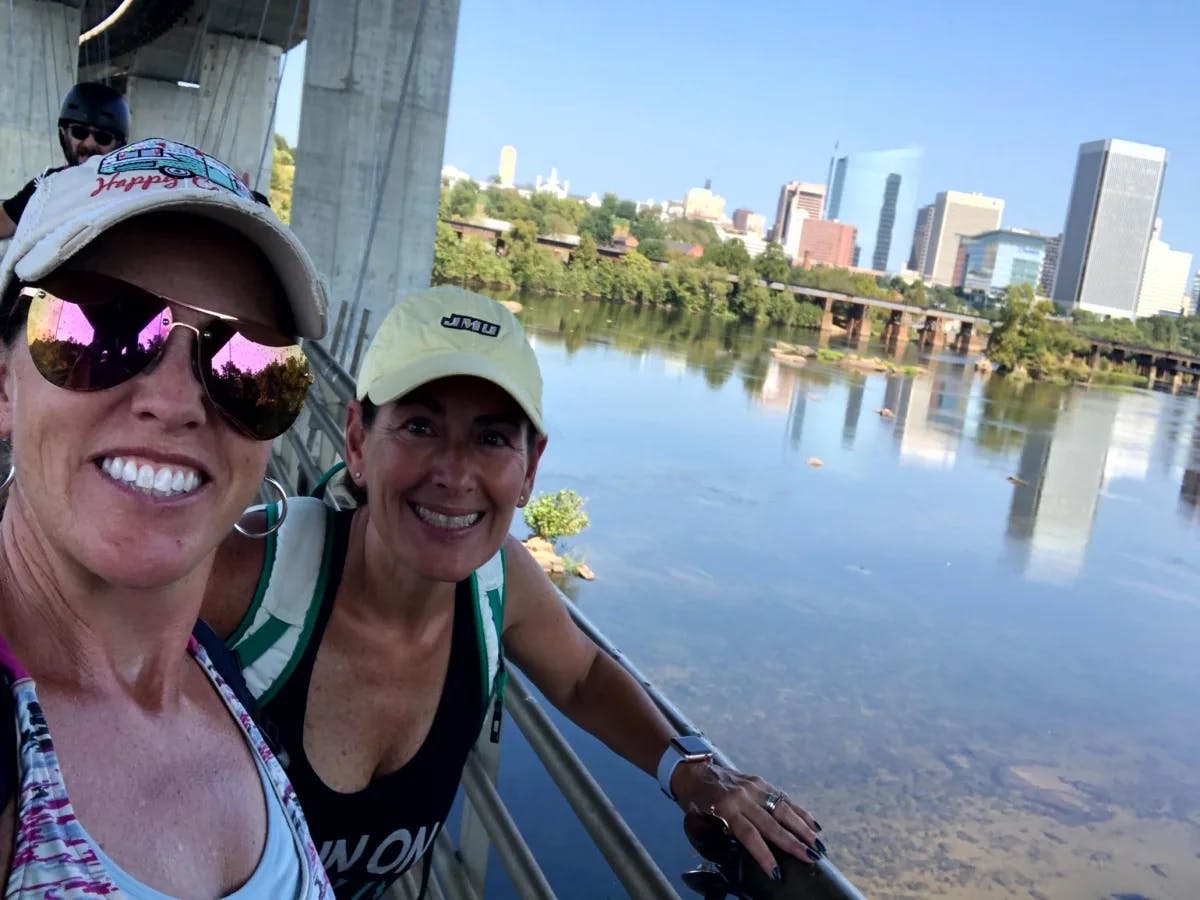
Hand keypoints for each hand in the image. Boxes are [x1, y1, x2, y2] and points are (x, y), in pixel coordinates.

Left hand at [672, 760, 824, 878]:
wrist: (693, 771)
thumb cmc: (694, 801)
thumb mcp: (699, 821)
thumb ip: (720, 836)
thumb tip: (737, 856)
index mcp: (724, 808)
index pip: (749, 835)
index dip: (764, 855)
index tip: (776, 873)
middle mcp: (742, 796)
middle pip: (772, 823)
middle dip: (793, 843)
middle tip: (811, 858)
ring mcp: (753, 787)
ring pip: (783, 808)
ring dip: (803, 828)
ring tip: (818, 845)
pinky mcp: (760, 781)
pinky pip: (783, 797)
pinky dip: (800, 812)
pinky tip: (814, 825)